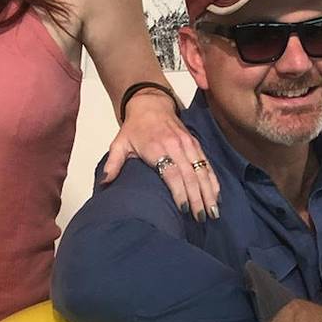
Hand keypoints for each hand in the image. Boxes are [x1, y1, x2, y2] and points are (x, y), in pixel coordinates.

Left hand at [101, 93, 219, 221]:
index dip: (180, 192)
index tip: (184, 209)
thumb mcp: (119, 143)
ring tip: (213, 212)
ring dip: (209, 192)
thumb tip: (105, 183)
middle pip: (191, 176)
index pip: (173, 174)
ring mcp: (188, 145)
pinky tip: (217, 196)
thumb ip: (113, 163)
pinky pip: (207, 164)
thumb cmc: (135, 127)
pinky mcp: (196, 144)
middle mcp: (176, 146)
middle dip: (198, 198)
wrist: (151, 103)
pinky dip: (213, 181)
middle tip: (202, 218)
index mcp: (157, 148)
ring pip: (202, 171)